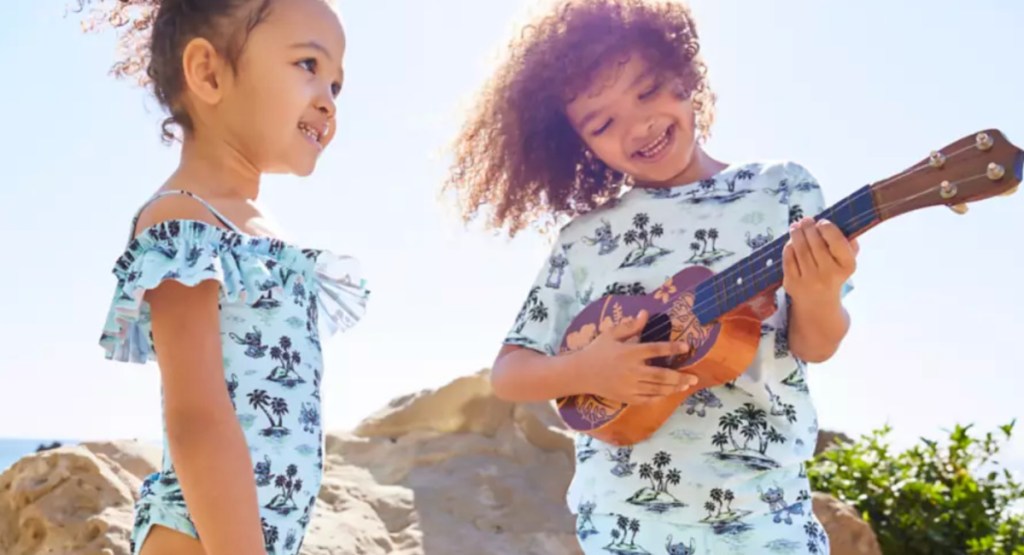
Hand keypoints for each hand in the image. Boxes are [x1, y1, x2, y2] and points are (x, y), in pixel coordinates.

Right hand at [570, 310, 696, 404]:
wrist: (581, 373)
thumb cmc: (597, 351)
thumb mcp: (611, 334)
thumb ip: (630, 325)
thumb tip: (646, 313)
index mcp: (629, 353)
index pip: (655, 349)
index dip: (672, 348)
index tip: (686, 347)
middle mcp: (632, 370)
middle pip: (661, 375)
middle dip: (680, 377)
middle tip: (694, 378)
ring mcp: (630, 386)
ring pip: (657, 388)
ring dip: (674, 387)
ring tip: (687, 385)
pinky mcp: (627, 397)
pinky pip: (648, 399)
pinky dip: (660, 397)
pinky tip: (669, 393)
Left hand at [782, 217, 857, 304]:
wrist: (818, 302)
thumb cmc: (833, 274)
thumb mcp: (845, 261)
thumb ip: (848, 243)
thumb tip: (842, 224)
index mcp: (846, 266)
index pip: (837, 242)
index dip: (827, 229)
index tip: (821, 222)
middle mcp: (829, 274)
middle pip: (816, 244)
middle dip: (808, 228)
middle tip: (805, 219)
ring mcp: (809, 280)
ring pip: (800, 250)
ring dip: (796, 234)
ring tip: (795, 226)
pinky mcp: (792, 283)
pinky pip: (788, 259)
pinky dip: (788, 247)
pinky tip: (791, 241)